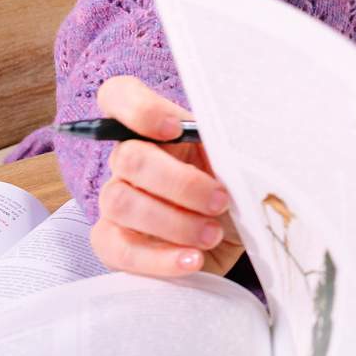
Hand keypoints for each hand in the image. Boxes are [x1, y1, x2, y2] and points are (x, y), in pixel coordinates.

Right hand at [87, 76, 240, 278]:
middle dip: (180, 183)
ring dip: (174, 221)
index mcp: (157, 131)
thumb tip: (242, 141)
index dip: (138, 108)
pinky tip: (192, 260)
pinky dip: (160, 258)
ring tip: (212, 234)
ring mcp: (117, 202)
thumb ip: (232, 147)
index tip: (173, 130)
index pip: (119, 96)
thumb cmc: (233, 194)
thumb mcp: (240, 165)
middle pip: (129, 157)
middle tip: (220, 200)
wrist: (232, 244)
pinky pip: (121, 250)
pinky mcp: (114, 244)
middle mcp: (129, 162)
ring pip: (121, 202)